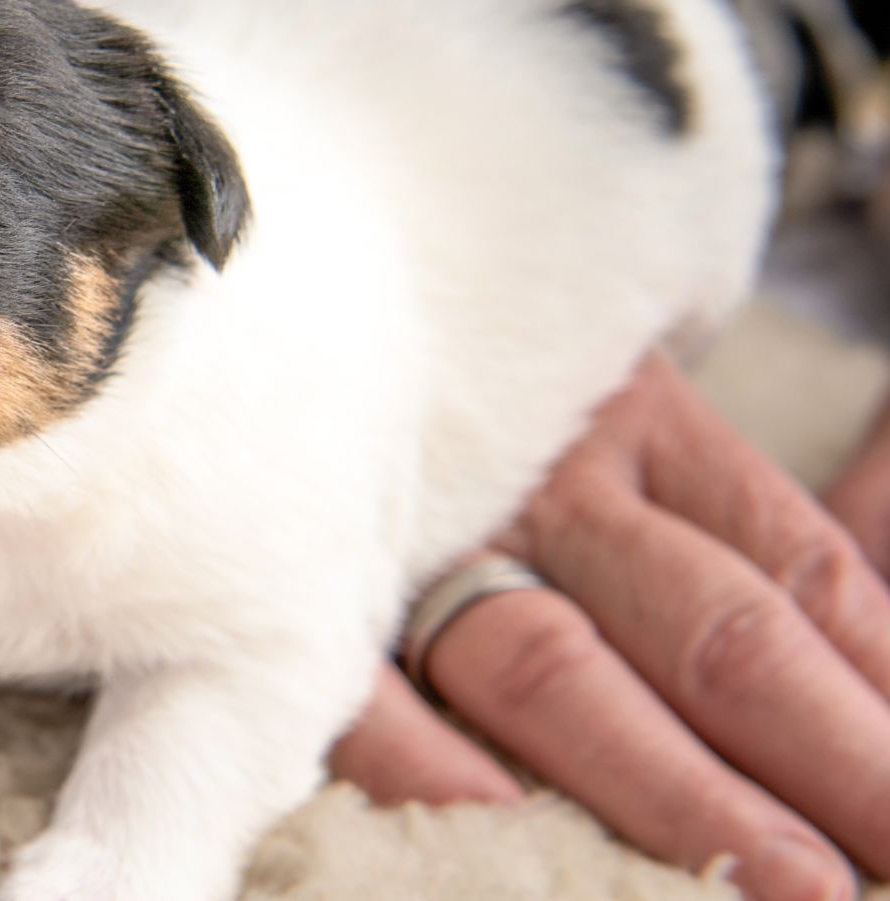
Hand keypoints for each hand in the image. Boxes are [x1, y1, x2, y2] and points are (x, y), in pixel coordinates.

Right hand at [329, 352, 889, 900]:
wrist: (314, 305)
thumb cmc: (486, 404)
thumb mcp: (627, 409)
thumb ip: (750, 523)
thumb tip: (866, 666)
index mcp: (641, 418)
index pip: (796, 572)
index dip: (882, 694)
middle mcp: (543, 474)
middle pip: (709, 631)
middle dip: (830, 764)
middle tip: (885, 873)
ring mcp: (426, 531)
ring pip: (557, 669)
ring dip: (674, 791)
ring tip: (781, 885)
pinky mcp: (319, 578)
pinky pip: (366, 685)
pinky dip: (426, 762)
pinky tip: (500, 825)